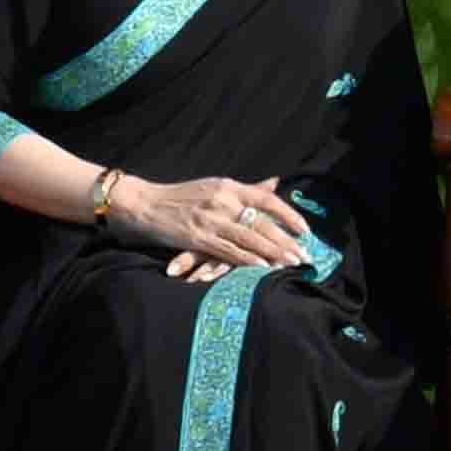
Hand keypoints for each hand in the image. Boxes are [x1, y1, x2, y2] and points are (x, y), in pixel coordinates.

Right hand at [112, 174, 311, 276]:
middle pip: (261, 222)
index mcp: (229, 186)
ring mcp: (210, 219)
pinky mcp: (197, 237)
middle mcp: (222, 200)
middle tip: (304, 253)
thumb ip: (246, 189)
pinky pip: (227, 250)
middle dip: (285, 239)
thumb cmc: (183, 196)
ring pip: (248, 237)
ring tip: (291, 262)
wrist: (145, 204)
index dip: (288, 214)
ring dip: (272, 252)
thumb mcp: (216, 187)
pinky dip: (247, 259)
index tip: (305, 229)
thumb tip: (274, 183)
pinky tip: (262, 267)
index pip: (266, 199)